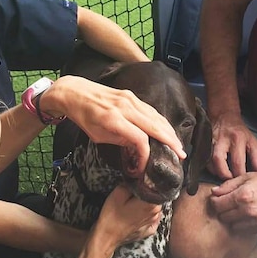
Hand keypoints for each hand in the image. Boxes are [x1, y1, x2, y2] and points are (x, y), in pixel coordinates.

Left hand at [46, 76, 185, 173]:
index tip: (147, 166)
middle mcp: (125, 108)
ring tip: (178, 144)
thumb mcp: (97, 135)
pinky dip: (161, 121)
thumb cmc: (83, 116)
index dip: (146, 154)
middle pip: (154, 126)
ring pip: (156, 116)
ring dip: (169, 131)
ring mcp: (130, 99)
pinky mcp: (131, 95)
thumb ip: (120, 141)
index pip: (139, 138)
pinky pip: (150, 109)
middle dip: (170, 141)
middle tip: (181, 154)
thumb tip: (138, 149)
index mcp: (113, 120)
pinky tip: (167, 129)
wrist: (75, 91)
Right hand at [92, 185, 163, 246]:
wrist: (106, 238)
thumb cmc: (111, 216)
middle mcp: (156, 213)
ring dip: (146, 202)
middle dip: (146, 192)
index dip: (148, 180)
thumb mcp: (118, 193)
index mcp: (151, 203)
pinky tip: (136, 213)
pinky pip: (151, 217)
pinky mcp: (149, 230)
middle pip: (156, 195)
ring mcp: (153, 222)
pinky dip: (146, 213)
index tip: (139, 180)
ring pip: (153, 206)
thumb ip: (132, 182)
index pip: (157, 186)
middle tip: (132, 192)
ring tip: (132, 204)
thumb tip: (139, 176)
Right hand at [208, 114, 256, 179]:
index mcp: (237, 139)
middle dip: (224, 175)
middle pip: (219, 161)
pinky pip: (205, 160)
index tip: (242, 181)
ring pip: (210, 161)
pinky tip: (218, 170)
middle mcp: (223, 140)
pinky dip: (211, 168)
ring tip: (224, 177)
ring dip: (217, 172)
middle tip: (230, 181)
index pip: (237, 162)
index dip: (239, 175)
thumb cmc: (240, 131)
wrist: (224, 117)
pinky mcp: (204, 144)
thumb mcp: (252, 142)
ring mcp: (211, 142)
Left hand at [209, 171, 256, 233]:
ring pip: (232, 226)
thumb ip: (229, 185)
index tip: (217, 199)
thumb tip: (215, 191)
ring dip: (232, 219)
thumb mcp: (247, 177)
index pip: (217, 205)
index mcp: (242, 196)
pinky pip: (244, 230)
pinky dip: (243, 225)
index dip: (215, 201)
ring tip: (238, 210)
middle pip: (223, 217)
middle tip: (228, 204)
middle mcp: (247, 211)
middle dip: (223, 210)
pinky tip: (247, 216)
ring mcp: (255, 221)